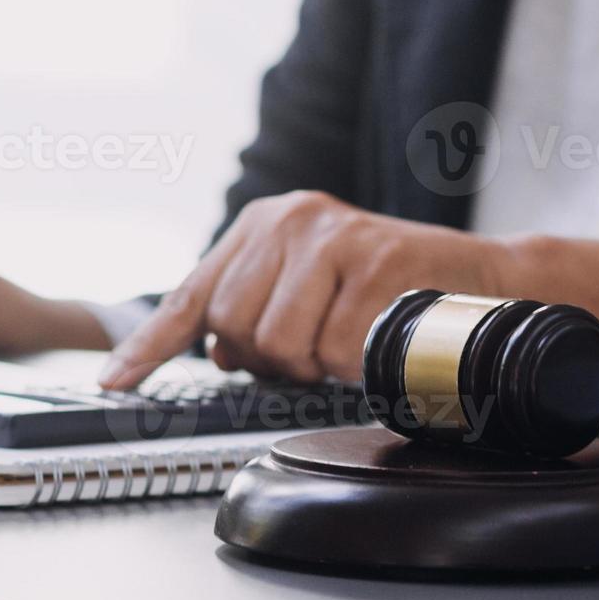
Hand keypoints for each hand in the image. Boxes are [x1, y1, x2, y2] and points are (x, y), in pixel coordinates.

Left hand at [99, 191, 518, 387]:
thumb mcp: (314, 288)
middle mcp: (290, 218)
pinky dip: (355, 364)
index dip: (148, 346)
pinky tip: (377, 339)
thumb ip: (259, 310)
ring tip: (349, 340)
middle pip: (234, 328)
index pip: (192, 296)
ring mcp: (331, 233)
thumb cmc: (395, 289)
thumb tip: (215, 350)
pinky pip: (335, 346)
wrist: (485, 279)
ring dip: (316, 363)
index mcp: (264, 224)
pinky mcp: (374, 254)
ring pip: (281, 342)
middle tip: (316, 350)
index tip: (113, 381)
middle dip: (270, 360)